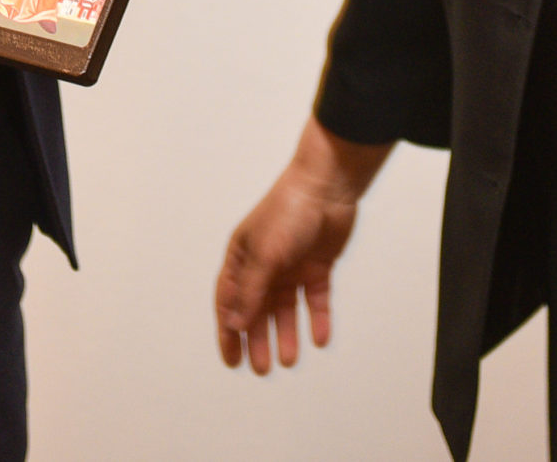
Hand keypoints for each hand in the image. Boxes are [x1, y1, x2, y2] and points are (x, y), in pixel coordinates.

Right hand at [216, 121, 391, 373]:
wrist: (328, 187)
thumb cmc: (288, 211)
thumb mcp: (265, 254)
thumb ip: (251, 292)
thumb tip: (234, 324)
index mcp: (242, 257)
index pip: (229, 300)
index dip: (228, 331)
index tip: (232, 360)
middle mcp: (264, 264)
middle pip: (257, 309)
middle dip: (258, 339)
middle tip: (262, 368)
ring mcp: (291, 266)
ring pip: (285, 309)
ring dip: (286, 334)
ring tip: (288, 359)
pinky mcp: (317, 267)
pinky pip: (315, 300)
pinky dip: (316, 320)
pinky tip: (319, 339)